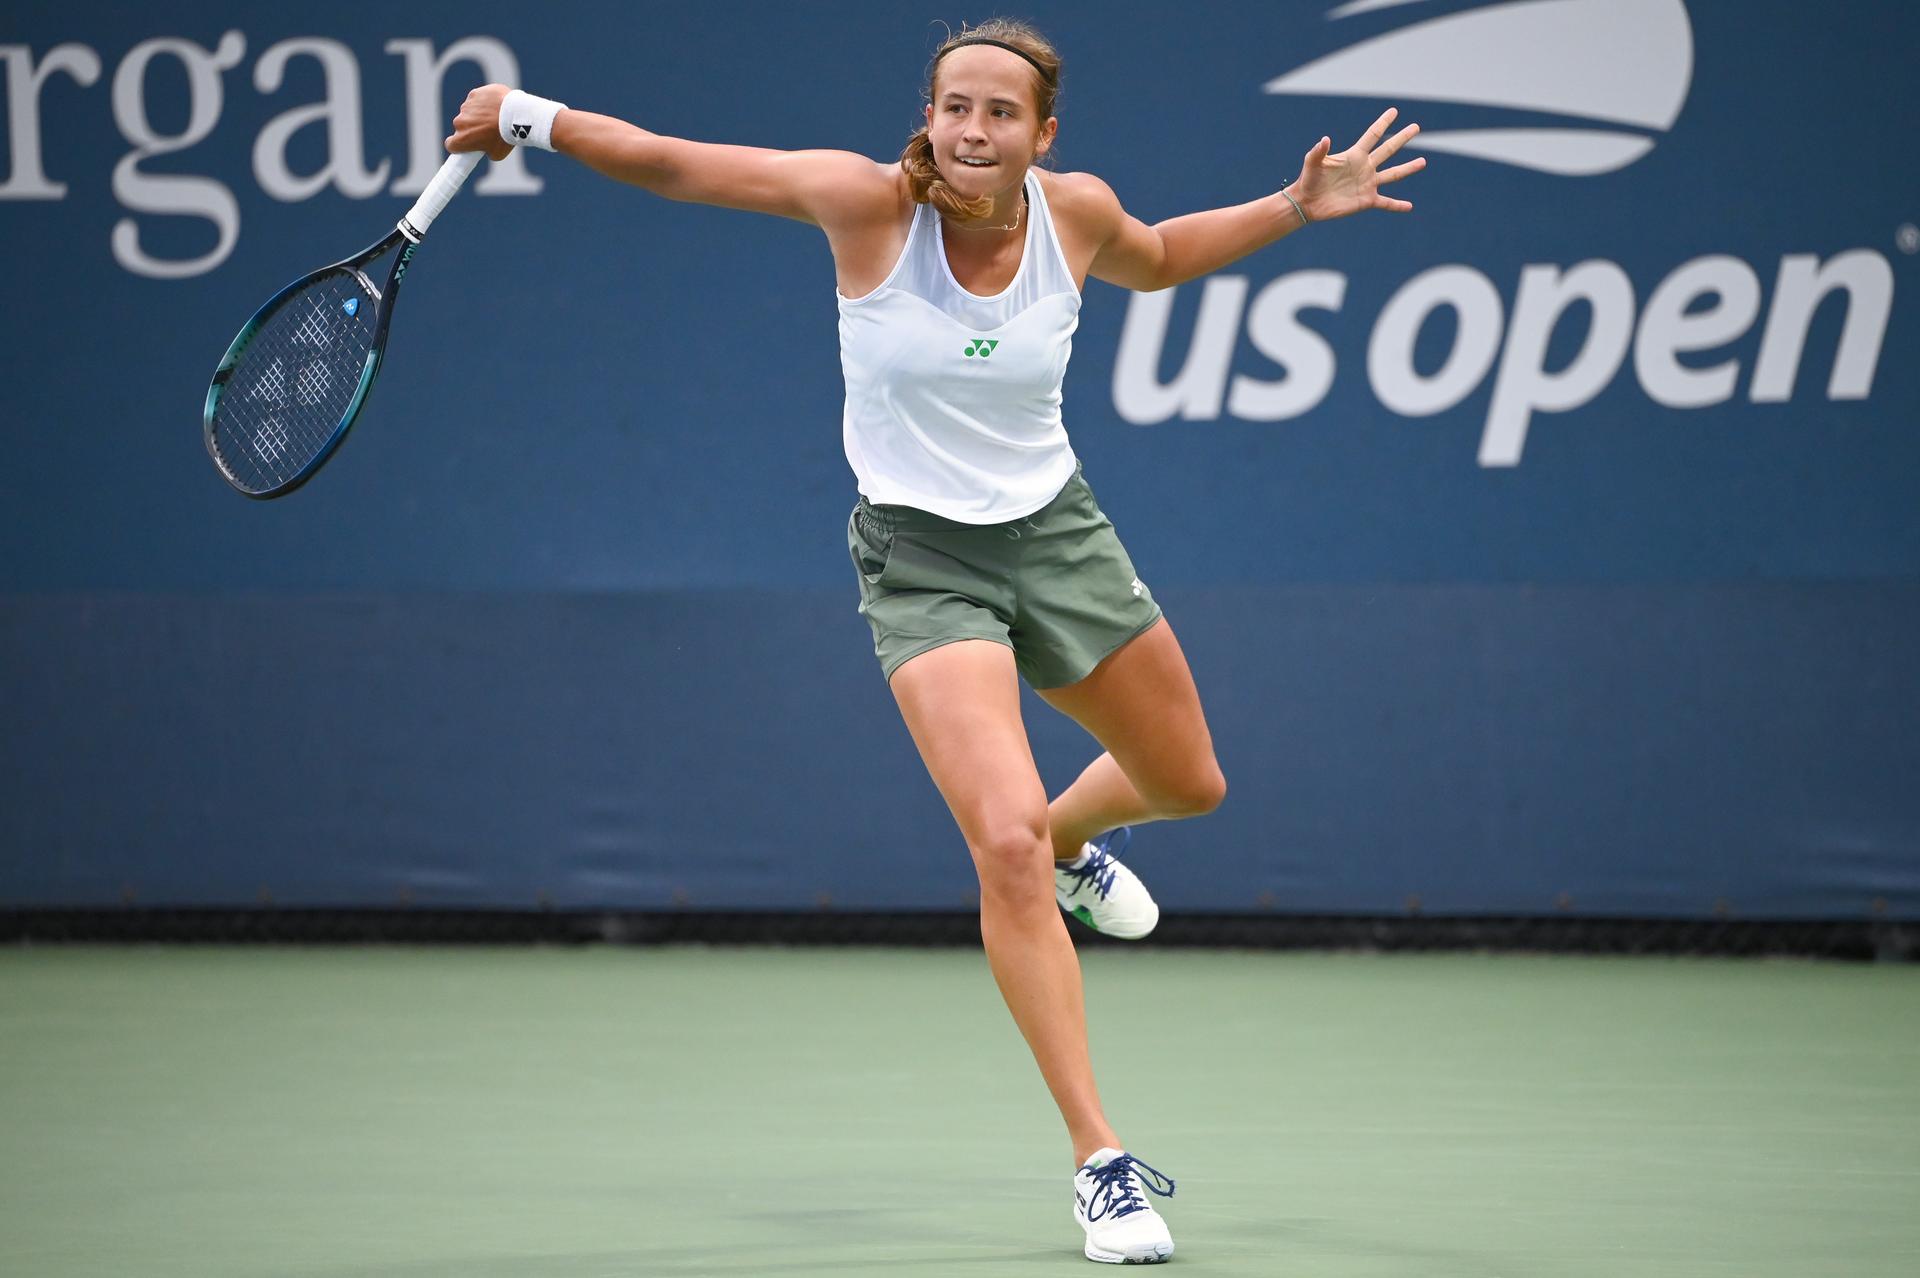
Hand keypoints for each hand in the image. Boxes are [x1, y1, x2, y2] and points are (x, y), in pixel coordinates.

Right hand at [445, 84, 513, 161]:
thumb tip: (484, 147)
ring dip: (477, 114)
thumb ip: (485, 151)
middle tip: (487, 129)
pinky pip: (476, 100)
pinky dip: (483, 102)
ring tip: (494, 116)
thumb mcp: (497, 154)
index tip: (466, 145)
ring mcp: (466, 107)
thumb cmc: (506, 137)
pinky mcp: (473, 94)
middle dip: (470, 128)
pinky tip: (495, 105)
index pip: (451, 144)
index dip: (458, 146)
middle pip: (461, 127)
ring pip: (468, 112)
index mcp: (462, 139)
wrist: (514, 115)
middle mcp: (459, 122)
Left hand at [1290, 107, 1424, 221]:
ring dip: (1408, 168)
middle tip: (1416, 127)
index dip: (1383, 123)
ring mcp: (1367, 184)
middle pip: (1388, 150)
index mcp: (1354, 155)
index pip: (1372, 135)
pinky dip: (1397, 205)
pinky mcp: (1366, 200)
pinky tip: (1409, 206)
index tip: (1394, 111)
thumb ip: (1318, 151)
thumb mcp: (1312, 162)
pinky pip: (1386, 203)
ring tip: (1423, 162)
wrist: (1307, 202)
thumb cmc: (1308, 179)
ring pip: (1393, 174)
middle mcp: (1365, 167)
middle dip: (1402, 138)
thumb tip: (1325, 139)